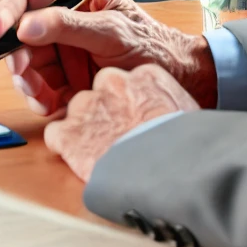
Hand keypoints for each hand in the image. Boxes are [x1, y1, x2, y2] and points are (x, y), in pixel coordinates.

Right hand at [0, 0, 216, 115]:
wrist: (176, 79)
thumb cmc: (150, 46)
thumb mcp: (111, 32)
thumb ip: (68, 26)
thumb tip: (26, 26)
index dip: (8, 11)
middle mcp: (62, 14)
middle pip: (20, 32)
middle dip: (19, 57)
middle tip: (25, 78)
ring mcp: (61, 45)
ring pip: (26, 63)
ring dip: (28, 83)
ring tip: (43, 98)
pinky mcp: (63, 74)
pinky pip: (38, 86)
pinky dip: (40, 98)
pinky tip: (54, 105)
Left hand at [44, 64, 199, 180]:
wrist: (168, 171)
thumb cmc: (185, 147)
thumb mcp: (189, 113)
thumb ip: (173, 103)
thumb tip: (176, 115)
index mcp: (145, 75)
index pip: (130, 80)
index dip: (131, 103)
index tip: (136, 118)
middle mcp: (113, 82)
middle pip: (102, 90)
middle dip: (107, 111)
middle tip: (118, 136)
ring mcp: (88, 105)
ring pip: (78, 110)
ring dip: (86, 128)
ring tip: (102, 152)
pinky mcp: (69, 132)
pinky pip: (57, 134)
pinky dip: (65, 147)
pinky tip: (81, 161)